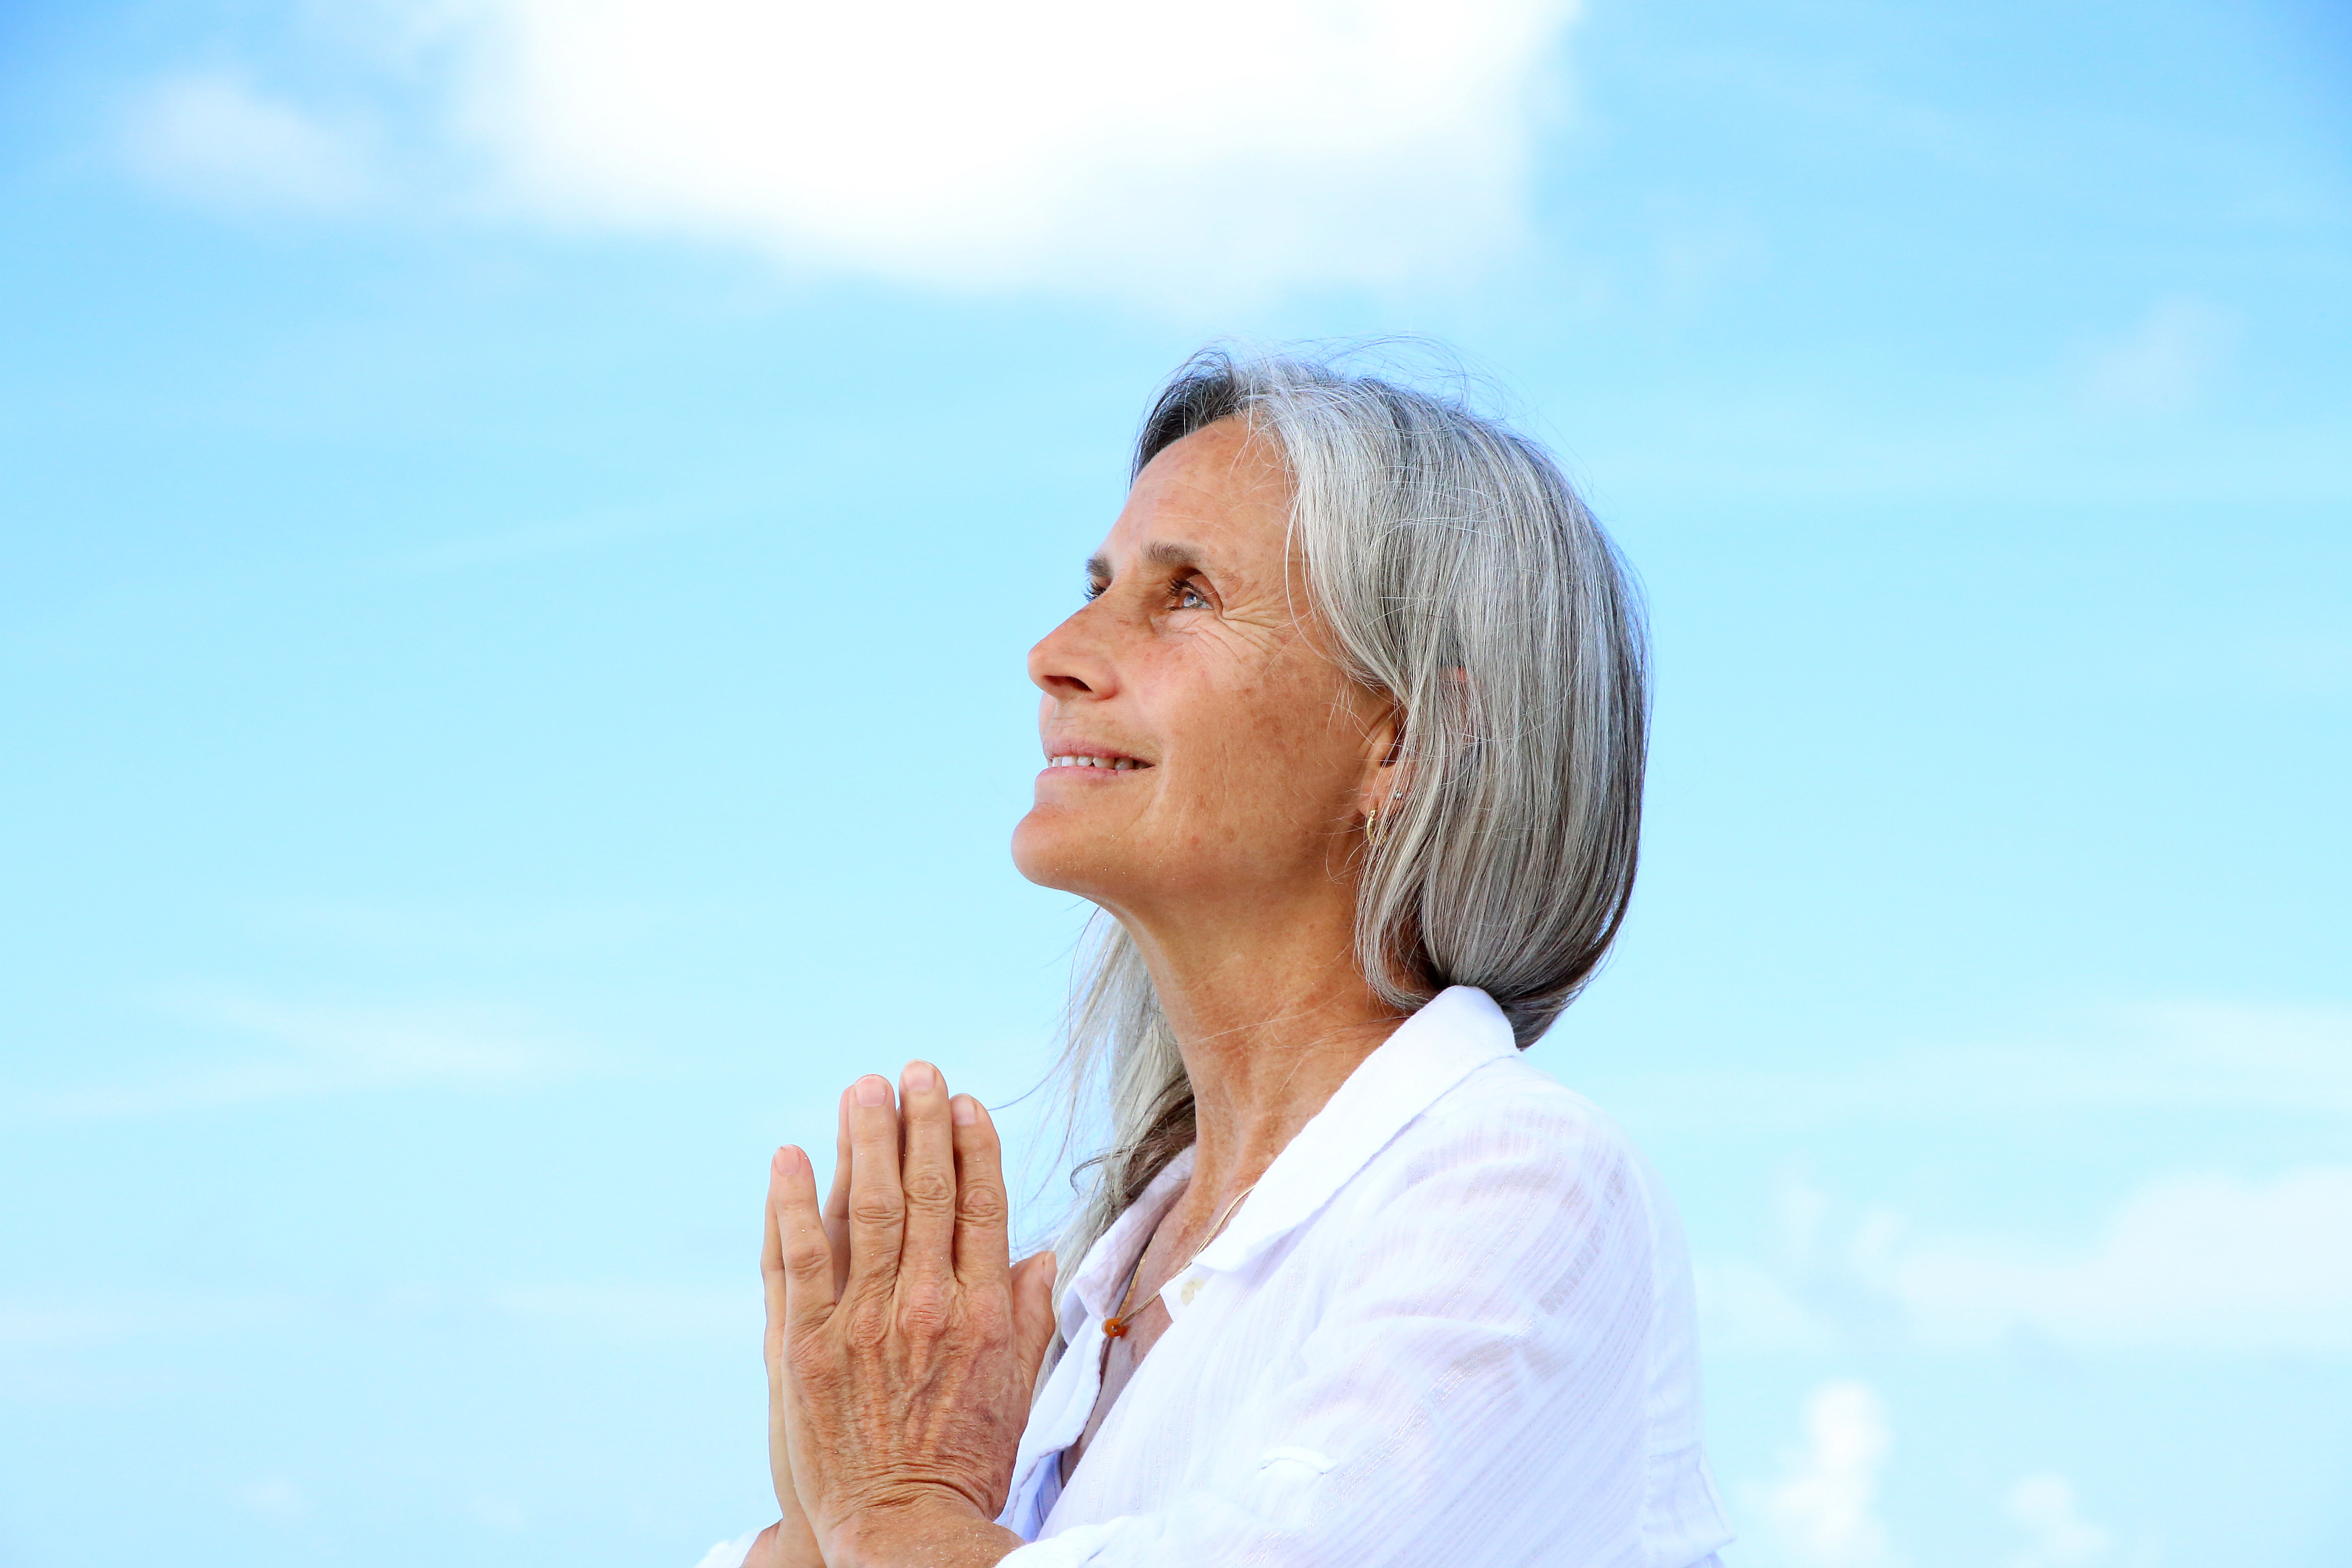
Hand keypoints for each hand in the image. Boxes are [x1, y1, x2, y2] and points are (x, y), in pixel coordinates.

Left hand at [766, 1063, 1057, 1567]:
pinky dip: (791, 1202)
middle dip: (920, 1122)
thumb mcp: (1017, 1390)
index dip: (973, 1146)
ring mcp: (861, 1324)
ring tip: (860, 1088)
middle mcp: (925, 1307)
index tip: (965, 1101)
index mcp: (982, 1314)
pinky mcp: (804, 1347)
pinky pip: (795, 1258)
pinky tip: (790, 1156)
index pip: (981, 1206)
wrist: (902, 1531)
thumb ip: (1029, 1317)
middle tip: (913, 1069)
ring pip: (866, 1210)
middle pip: (928, 1192)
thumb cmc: (964, 1463)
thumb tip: (1041, 1255)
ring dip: (864, 1141)